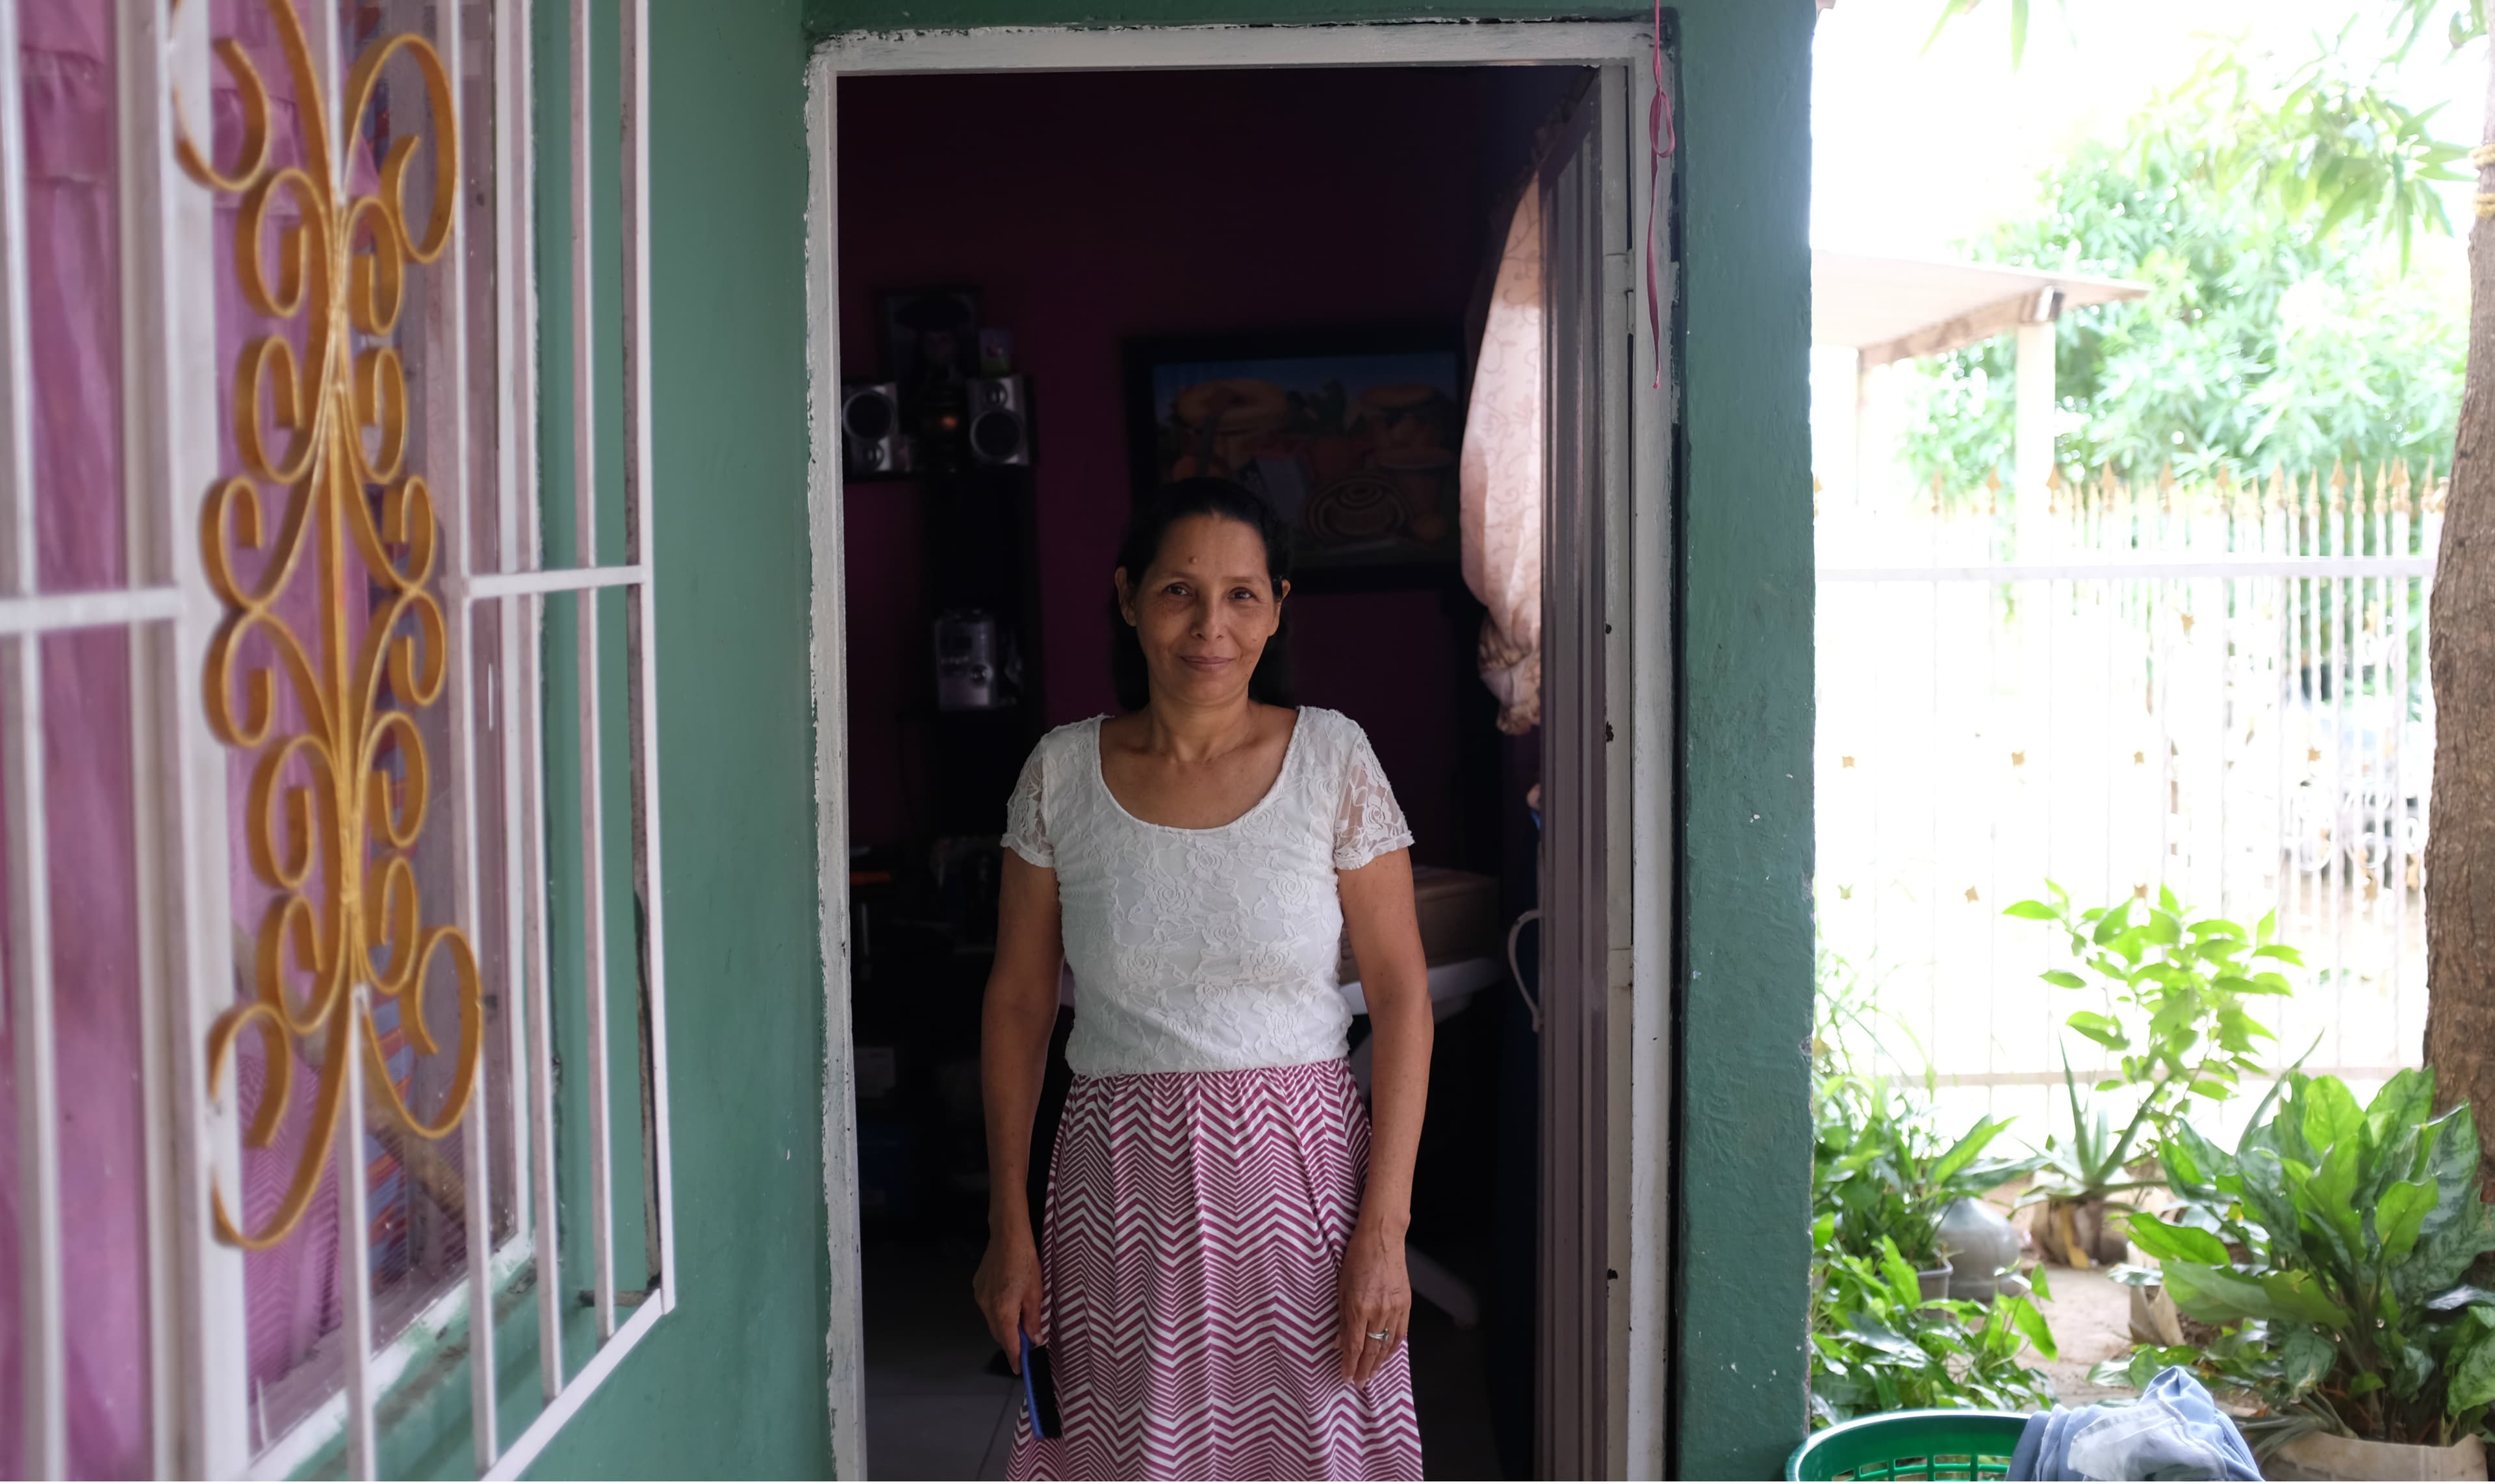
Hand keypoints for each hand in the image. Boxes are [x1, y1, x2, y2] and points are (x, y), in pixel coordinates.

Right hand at [974, 1227, 1044, 1370]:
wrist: (1007, 1235)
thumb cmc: (1025, 1262)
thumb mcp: (1035, 1293)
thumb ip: (1033, 1319)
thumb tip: (1035, 1341)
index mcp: (1002, 1311)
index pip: (1008, 1342)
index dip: (1015, 1357)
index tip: (1019, 1369)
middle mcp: (986, 1307)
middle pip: (998, 1333)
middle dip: (1010, 1342)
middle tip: (1024, 1348)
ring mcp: (980, 1296)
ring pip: (992, 1320)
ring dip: (1004, 1326)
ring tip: (1019, 1325)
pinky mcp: (978, 1286)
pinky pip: (988, 1307)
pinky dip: (998, 1312)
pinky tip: (1008, 1304)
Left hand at [1336, 1218, 1411, 1385]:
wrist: (1382, 1239)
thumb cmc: (1356, 1259)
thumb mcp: (1341, 1287)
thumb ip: (1341, 1318)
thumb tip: (1338, 1344)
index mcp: (1359, 1307)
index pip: (1354, 1346)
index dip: (1350, 1365)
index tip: (1346, 1378)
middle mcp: (1378, 1312)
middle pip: (1371, 1350)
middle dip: (1364, 1369)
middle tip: (1359, 1383)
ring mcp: (1395, 1309)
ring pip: (1387, 1344)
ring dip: (1379, 1363)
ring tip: (1371, 1375)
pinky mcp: (1406, 1305)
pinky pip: (1401, 1333)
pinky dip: (1394, 1347)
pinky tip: (1387, 1356)